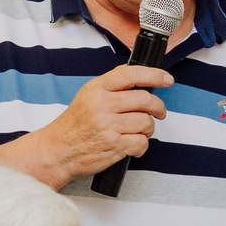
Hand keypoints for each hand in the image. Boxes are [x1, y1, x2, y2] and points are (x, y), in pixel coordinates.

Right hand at [18, 65, 172, 183]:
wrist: (58, 150)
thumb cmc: (74, 125)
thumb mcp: (87, 95)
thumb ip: (111, 85)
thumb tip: (138, 75)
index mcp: (97, 89)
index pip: (131, 74)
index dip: (154, 75)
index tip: (166, 79)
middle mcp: (103, 105)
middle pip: (145, 100)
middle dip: (158, 107)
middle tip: (159, 112)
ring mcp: (108, 126)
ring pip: (146, 122)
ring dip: (148, 128)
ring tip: (140, 131)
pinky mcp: (114, 146)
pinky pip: (141, 142)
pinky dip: (142, 145)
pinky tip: (133, 145)